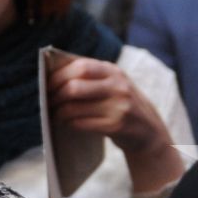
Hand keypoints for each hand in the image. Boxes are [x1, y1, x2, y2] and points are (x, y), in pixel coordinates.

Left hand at [46, 56, 171, 157]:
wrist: (149, 130)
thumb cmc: (122, 104)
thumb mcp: (114, 84)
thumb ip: (91, 76)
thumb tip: (53, 74)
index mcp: (114, 71)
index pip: (80, 67)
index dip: (59, 75)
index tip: (47, 84)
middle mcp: (118, 86)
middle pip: (74, 87)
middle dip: (56, 95)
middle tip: (48, 102)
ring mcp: (119, 107)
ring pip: (75, 108)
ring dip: (60, 113)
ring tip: (55, 114)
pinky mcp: (117, 126)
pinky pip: (82, 124)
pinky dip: (70, 123)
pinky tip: (68, 123)